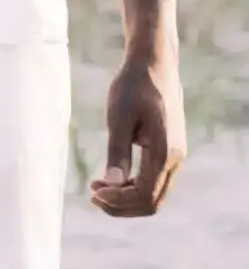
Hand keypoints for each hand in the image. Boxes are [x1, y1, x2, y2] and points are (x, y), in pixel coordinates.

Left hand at [91, 47, 185, 216]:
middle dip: (121, 205)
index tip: (93, 192)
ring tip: (97, 187)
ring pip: (154, 194)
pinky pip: (154, 181)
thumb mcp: (119, 117)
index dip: (117, 202)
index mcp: (166, 151)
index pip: (144, 195)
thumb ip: (117, 151)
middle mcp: (176, 158)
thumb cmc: (133, 86)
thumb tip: (111, 185)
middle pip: (152, 202)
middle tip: (92, 195)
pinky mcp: (170, 151)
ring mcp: (176, 155)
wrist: (153, 63)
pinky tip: (111, 178)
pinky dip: (133, 187)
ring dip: (126, 198)